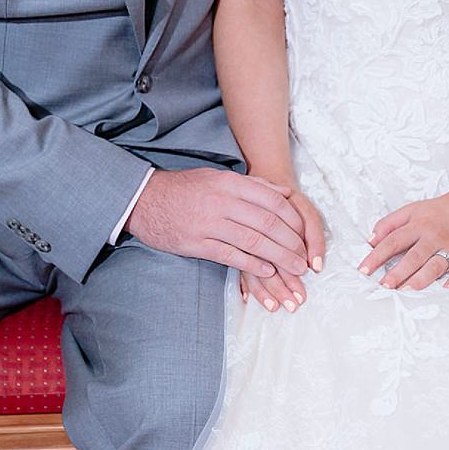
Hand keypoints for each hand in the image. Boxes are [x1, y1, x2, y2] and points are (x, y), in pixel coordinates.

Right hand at [127, 167, 309, 280]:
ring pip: (252, 241)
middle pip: (267, 223)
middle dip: (291, 243)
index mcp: (230, 183)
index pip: (273, 202)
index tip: (305, 236)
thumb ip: (252, 186)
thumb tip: (285, 193)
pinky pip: (230, 255)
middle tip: (304, 259)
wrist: (144, 199)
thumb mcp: (218, 177)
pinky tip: (267, 271)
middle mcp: (221, 201)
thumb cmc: (186, 189)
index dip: (293, 221)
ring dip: (278, 257)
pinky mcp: (195, 243)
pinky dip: (251, 265)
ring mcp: (208, 223)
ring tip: (294, 269)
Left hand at [359, 174, 448, 290]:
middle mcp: (434, 236)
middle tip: (384, 286)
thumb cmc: (440, 210)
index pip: (393, 241)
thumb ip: (389, 223)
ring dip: (422, 277)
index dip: (377, 255)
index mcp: (418, 225)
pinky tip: (448, 288)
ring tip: (408, 289)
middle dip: (398, 271)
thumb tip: (370, 240)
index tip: (363, 270)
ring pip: (436, 264)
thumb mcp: (412, 210)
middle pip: (414, 256)